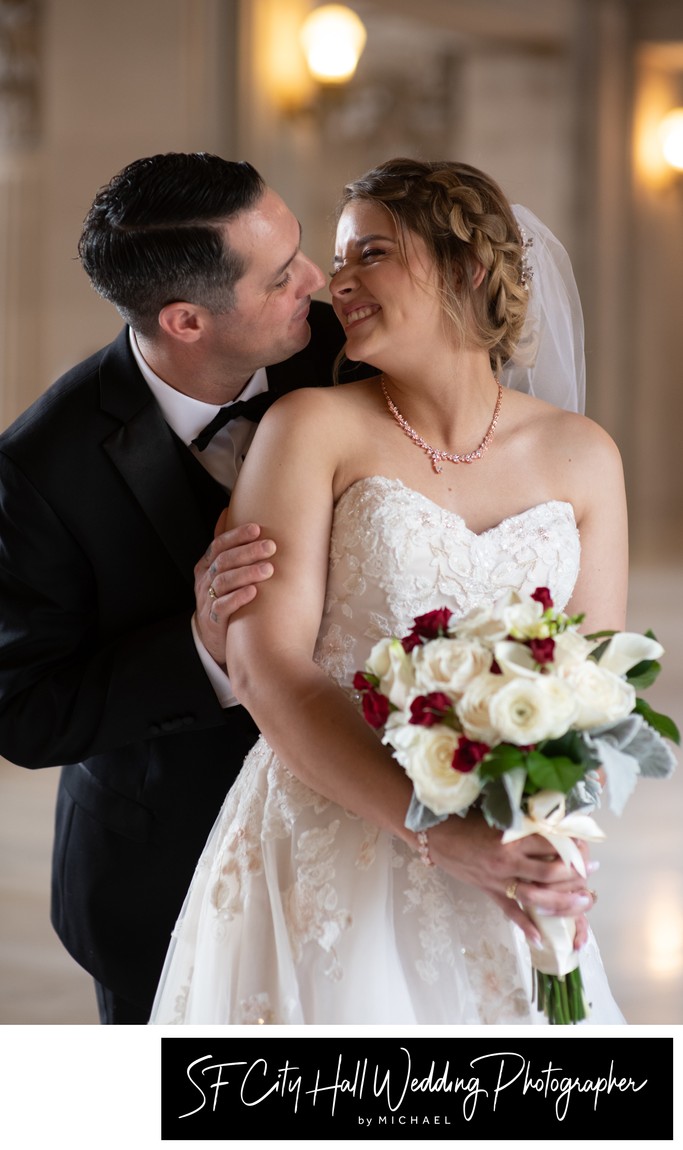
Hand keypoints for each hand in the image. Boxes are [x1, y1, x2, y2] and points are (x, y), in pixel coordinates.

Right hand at [194, 518, 275, 665]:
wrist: (213, 636)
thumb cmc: (222, 595)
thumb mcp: (220, 569)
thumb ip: (224, 543)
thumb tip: (227, 510)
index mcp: (206, 565)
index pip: (218, 545)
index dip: (236, 536)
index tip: (257, 529)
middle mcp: (204, 580)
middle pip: (223, 561)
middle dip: (247, 552)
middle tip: (271, 547)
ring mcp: (207, 600)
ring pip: (224, 582)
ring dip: (246, 573)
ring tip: (268, 569)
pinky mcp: (213, 620)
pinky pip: (223, 607)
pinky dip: (238, 598)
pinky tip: (253, 592)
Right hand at [427, 810, 594, 947]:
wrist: (438, 835)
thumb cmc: (468, 820)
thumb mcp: (498, 816)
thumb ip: (524, 823)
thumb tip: (553, 822)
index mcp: (512, 837)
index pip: (550, 843)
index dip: (571, 845)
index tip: (585, 845)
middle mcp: (508, 860)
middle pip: (550, 872)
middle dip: (575, 874)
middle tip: (591, 871)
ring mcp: (499, 879)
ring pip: (536, 896)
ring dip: (562, 902)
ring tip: (582, 902)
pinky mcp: (490, 891)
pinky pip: (510, 912)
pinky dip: (526, 926)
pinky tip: (541, 938)